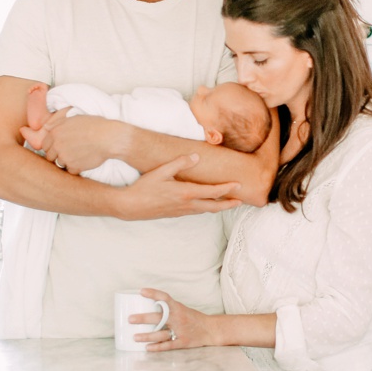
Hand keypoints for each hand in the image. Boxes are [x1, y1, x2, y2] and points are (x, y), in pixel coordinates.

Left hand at [21, 109, 125, 173]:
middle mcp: (57, 146)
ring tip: (78, 155)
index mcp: (55, 133)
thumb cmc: (93, 125)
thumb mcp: (73, 118)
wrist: (108, 138)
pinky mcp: (74, 167)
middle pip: (50, 156)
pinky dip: (76, 168)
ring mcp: (65, 157)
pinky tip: (84, 160)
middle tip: (70, 151)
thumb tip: (45, 127)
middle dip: (57, 155)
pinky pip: (70, 171)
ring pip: (59, 164)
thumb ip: (56, 123)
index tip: (61, 146)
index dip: (52, 146)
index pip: (44, 145)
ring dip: (67, 162)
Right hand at [112, 156, 241, 219]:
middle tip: (240, 201)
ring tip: (228, 203)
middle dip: (228, 204)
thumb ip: (179, 162)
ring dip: (218, 207)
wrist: (131, 206)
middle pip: (214, 206)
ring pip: (205, 210)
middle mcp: (187, 204)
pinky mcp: (176, 214)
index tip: (238, 185)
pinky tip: (206, 204)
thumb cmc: (144, 187)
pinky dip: (206, 208)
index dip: (227, 188)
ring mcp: (182, 211)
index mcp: (186, 193)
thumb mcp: (161, 171)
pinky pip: (196, 211)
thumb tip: (195, 156)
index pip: (213, 191)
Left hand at [130, 289, 219, 351]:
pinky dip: (157, 347)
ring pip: (161, 334)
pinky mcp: (183, 342)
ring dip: (147, 336)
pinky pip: (168, 345)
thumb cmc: (193, 318)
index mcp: (178, 307)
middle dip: (144, 318)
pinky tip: (147, 348)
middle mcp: (178, 318)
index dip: (153, 293)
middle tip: (130, 319)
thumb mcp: (181, 309)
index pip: (164, 297)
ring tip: (135, 337)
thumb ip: (167, 309)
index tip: (141, 291)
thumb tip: (146, 307)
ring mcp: (181, 331)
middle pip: (159, 318)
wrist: (210, 329)